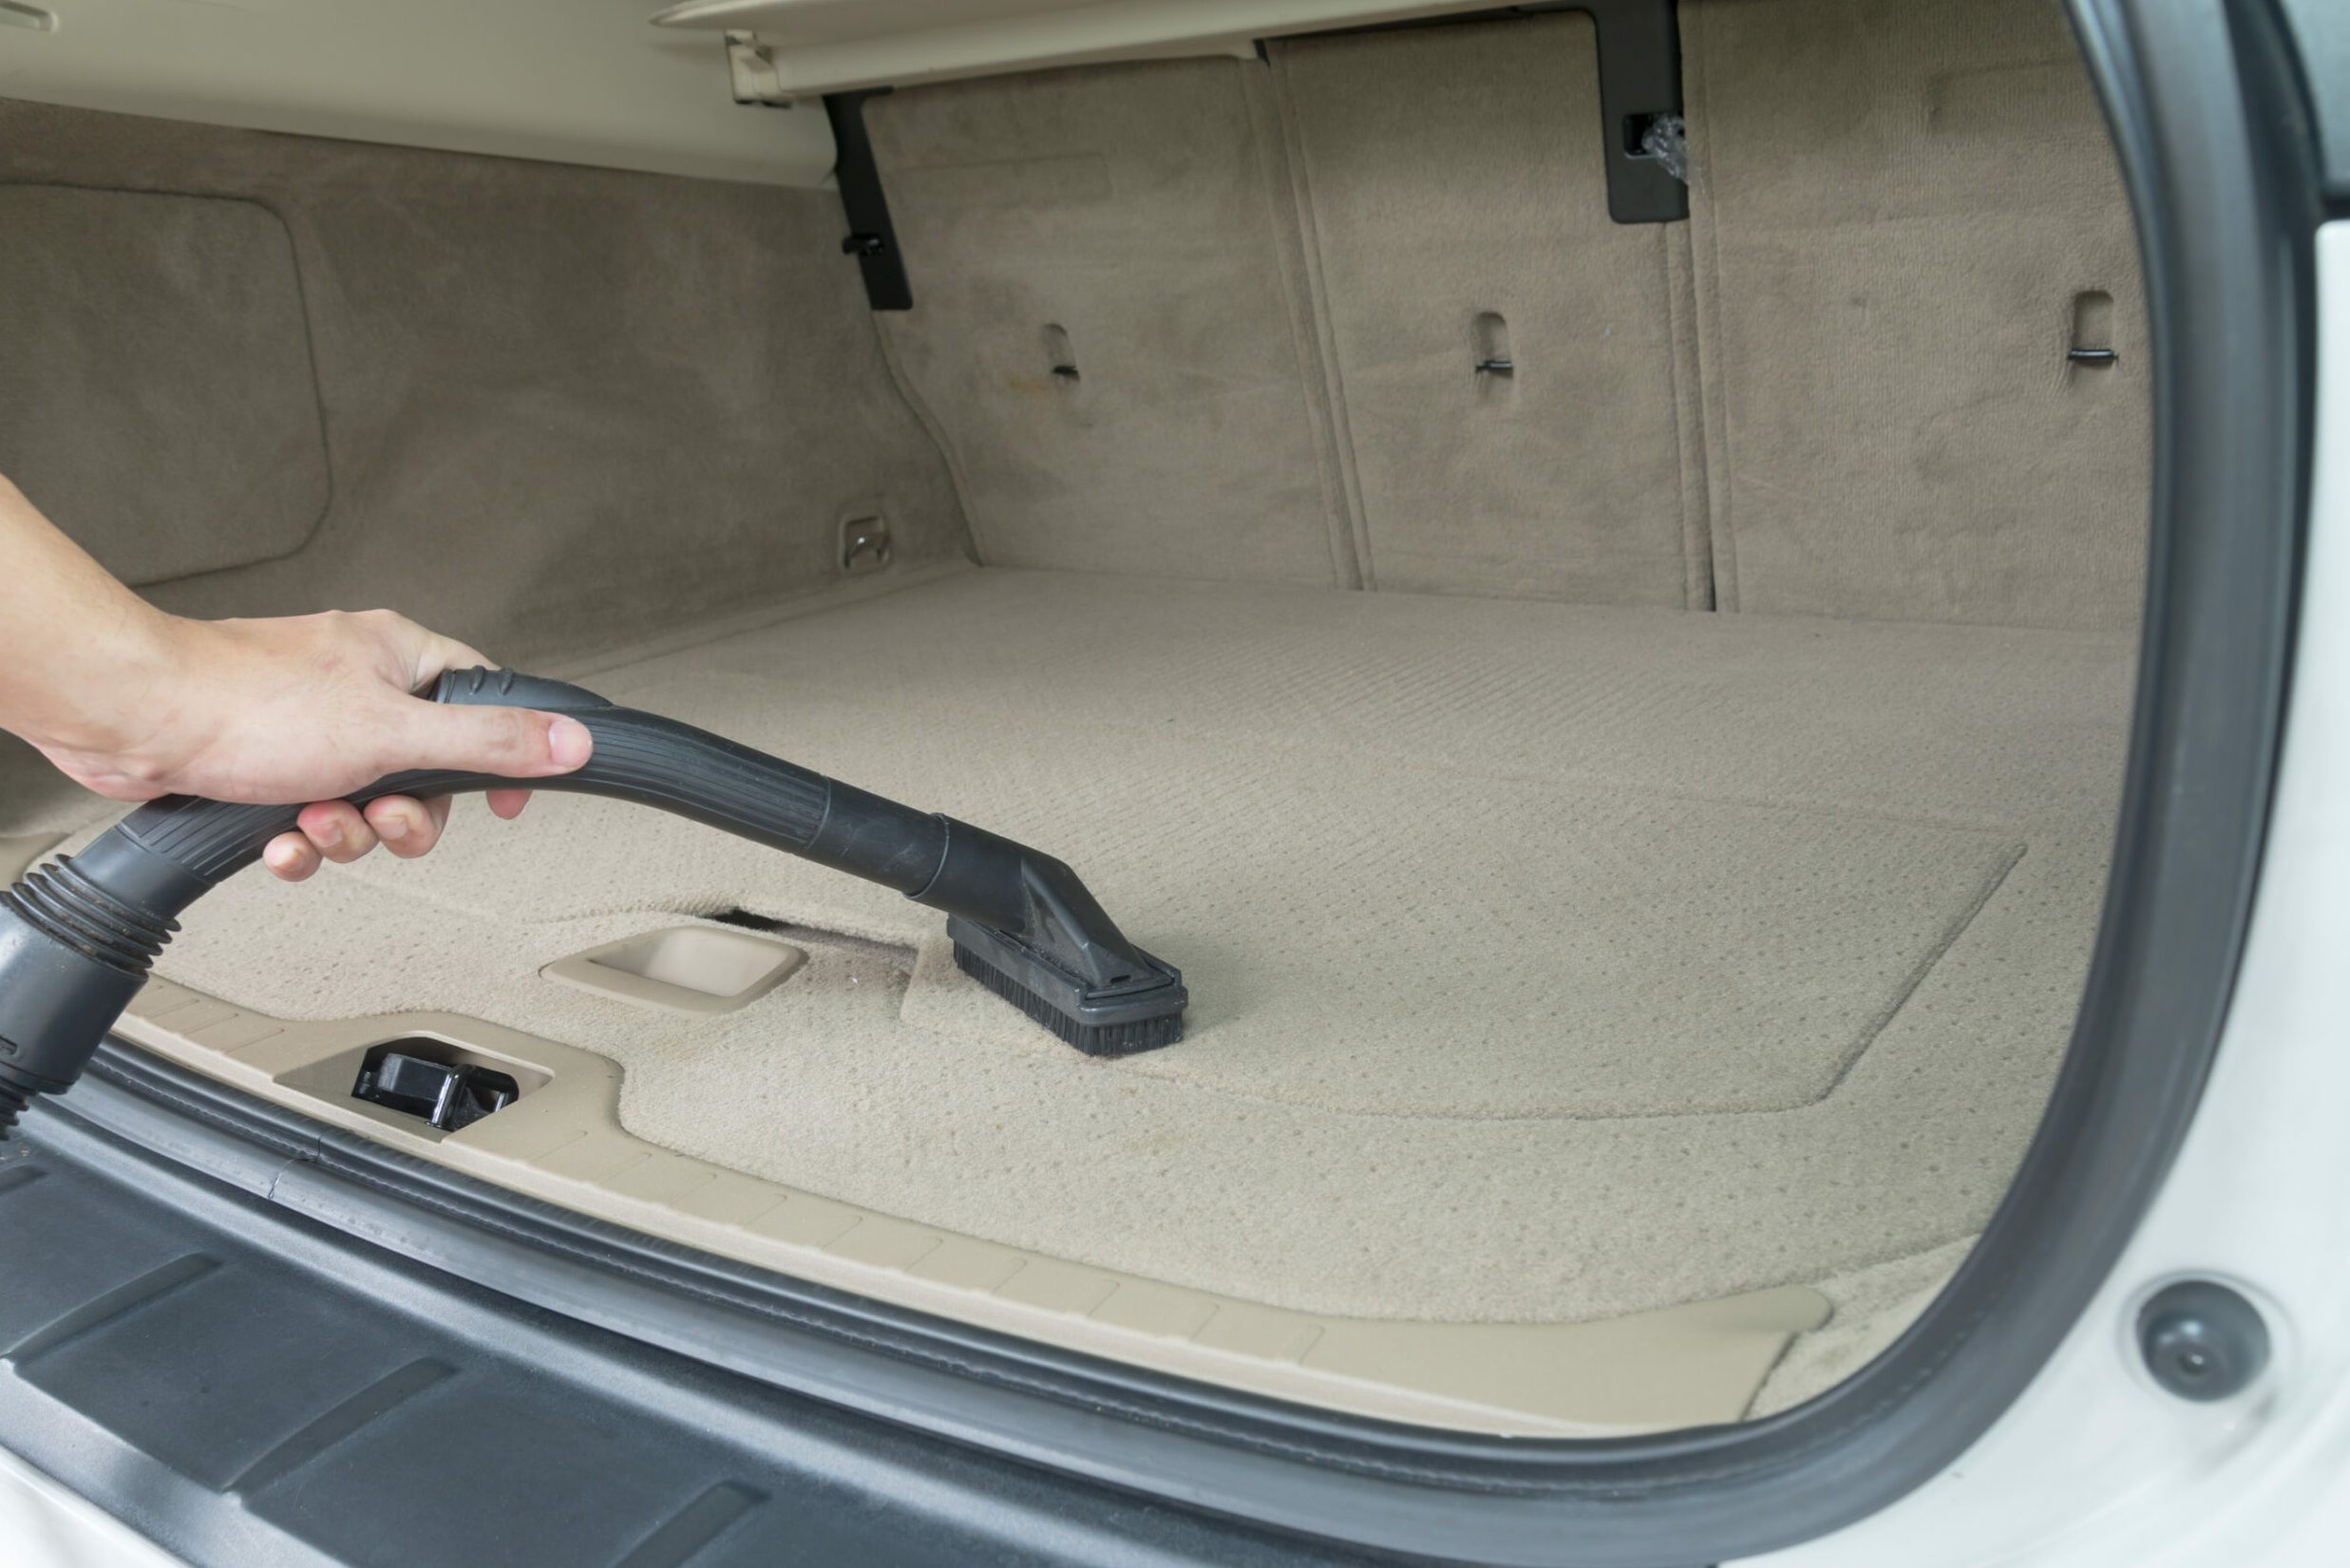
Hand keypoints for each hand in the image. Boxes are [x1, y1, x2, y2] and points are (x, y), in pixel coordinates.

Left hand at [30, 608, 592, 881]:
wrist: (134, 720)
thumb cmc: (243, 702)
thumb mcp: (393, 731)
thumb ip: (489, 741)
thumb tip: (570, 741)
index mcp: (397, 658)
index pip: (485, 701)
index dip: (502, 754)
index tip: (505, 798)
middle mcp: (356, 687)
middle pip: (428, 773)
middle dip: (405, 814)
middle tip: (382, 813)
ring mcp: (310, 728)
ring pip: (368, 805)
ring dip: (346, 832)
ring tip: (314, 818)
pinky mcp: (267, 767)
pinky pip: (311, 819)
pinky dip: (300, 840)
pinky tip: (280, 837)